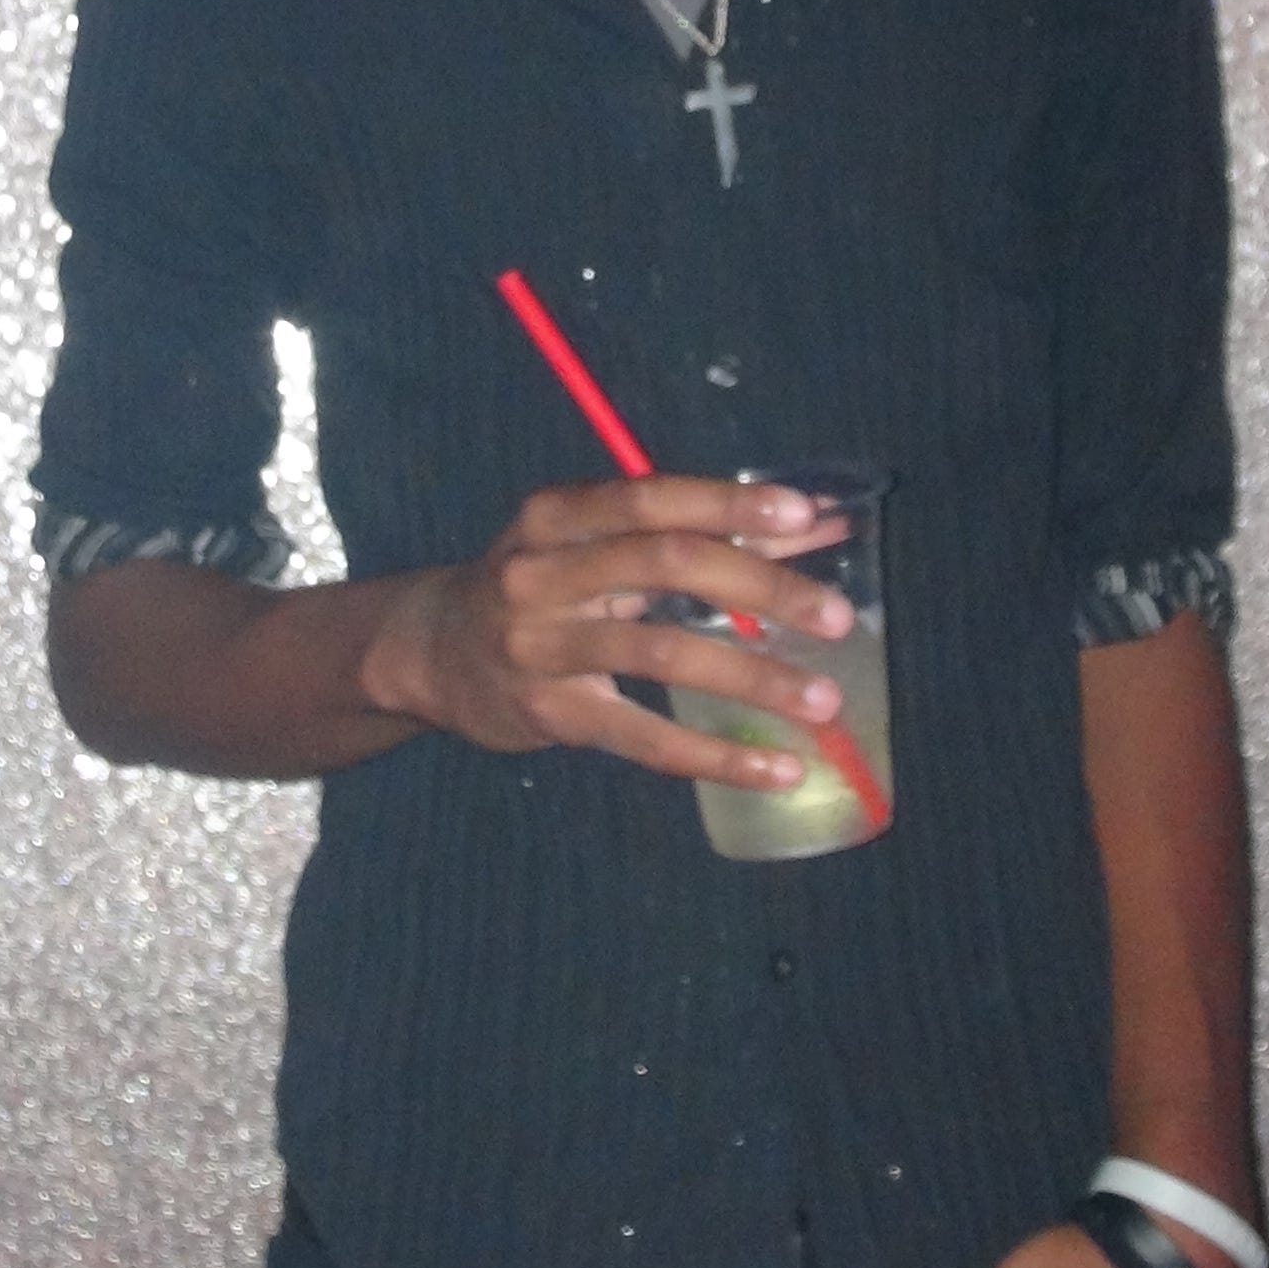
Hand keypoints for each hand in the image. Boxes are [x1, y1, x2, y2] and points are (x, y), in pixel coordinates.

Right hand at [360, 476, 852, 793]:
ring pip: (661, 652)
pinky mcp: (549, 714)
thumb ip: (705, 533)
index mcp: (559, 515)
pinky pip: (643, 737)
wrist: (432, 653)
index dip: (730, 503)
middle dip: (759, 586)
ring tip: (822, 701)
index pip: (652, 498)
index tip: (806, 514)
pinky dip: (715, 754)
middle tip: (836, 617)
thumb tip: (814, 523)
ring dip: (751, 676)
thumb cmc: (544, 587)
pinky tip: (775, 769)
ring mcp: (539, 647)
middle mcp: (542, 572)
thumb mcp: (604, 547)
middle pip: (663, 565)